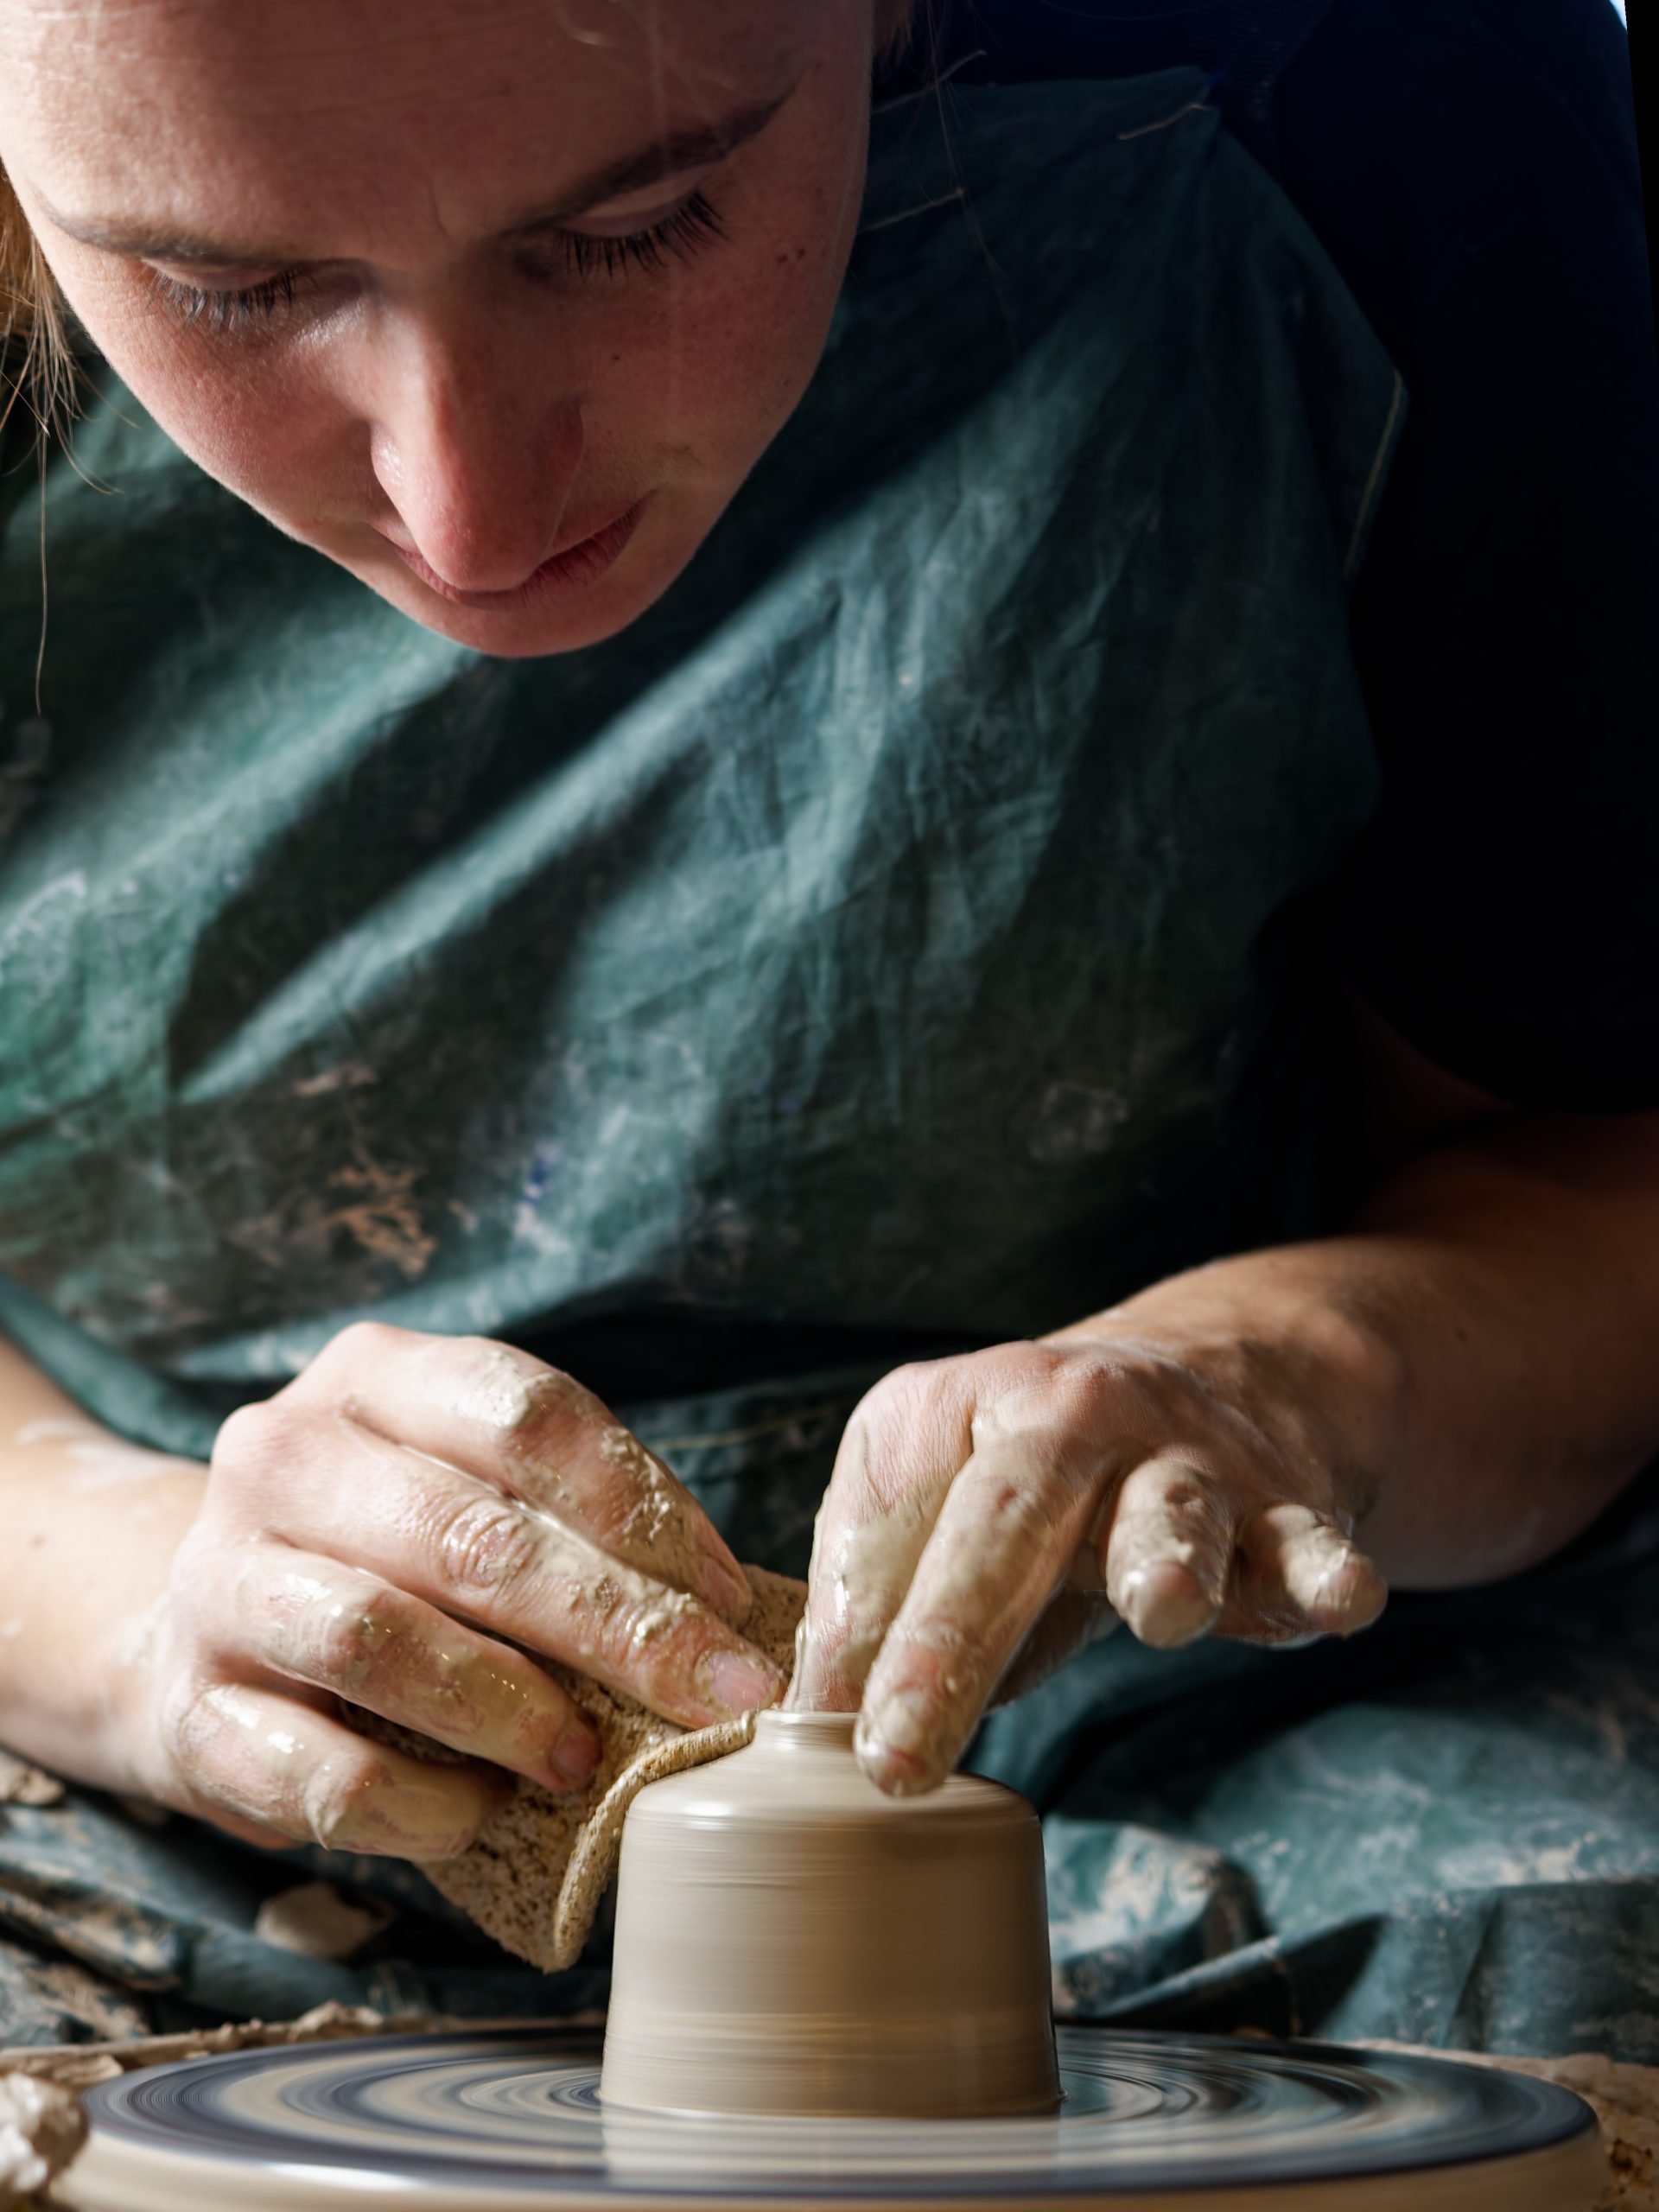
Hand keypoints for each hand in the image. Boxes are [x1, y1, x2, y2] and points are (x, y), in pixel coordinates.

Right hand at [113, 1325, 785, 1858]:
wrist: (198, 1626)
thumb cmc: (390, 1553)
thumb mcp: (469, 1487)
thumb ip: (574, 1521)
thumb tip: (729, 1610)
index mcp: (373, 1375)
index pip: (524, 1415)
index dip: (642, 1507)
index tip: (728, 1598)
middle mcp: (283, 1457)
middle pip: (470, 1536)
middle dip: (617, 1625)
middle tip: (715, 1695)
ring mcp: (222, 1582)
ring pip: (382, 1642)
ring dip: (510, 1710)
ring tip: (585, 1758)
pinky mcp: (189, 1712)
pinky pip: (319, 1775)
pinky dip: (420, 1804)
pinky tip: (481, 1813)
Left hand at [790, 1319, 1386, 1795]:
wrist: (1197, 1381)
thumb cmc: (1026, 1486)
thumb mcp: (932, 1515)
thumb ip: (873, 1612)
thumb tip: (805, 1734)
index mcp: (963, 1408)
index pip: (900, 1525)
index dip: (865, 1638)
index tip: (836, 1748)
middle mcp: (1075, 1414)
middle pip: (1009, 1516)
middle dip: (954, 1632)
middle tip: (901, 1754)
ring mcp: (1187, 1458)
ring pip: (1173, 1509)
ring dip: (1167, 1558)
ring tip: (1167, 1613)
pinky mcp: (1282, 1507)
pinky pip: (1306, 1541)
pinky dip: (1323, 1570)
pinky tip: (1342, 1599)